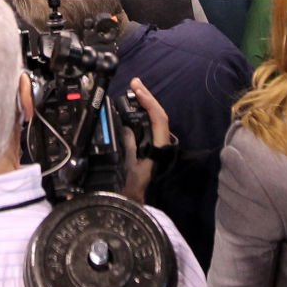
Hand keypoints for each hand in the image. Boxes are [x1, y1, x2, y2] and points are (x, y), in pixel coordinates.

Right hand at [122, 77, 169, 204]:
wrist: (130, 204)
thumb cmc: (130, 188)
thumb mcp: (128, 167)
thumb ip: (129, 146)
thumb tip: (127, 126)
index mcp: (159, 148)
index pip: (159, 118)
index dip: (149, 102)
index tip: (136, 90)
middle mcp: (159, 144)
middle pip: (158, 115)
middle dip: (147, 97)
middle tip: (134, 82)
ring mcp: (154, 144)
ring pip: (154, 118)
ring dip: (144, 102)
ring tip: (133, 88)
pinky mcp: (148, 145)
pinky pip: (147, 123)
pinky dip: (140, 111)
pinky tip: (132, 105)